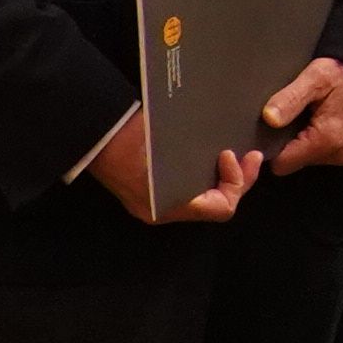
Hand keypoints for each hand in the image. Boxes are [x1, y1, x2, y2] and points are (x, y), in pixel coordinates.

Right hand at [89, 106, 261, 223]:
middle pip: (216, 205)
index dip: (236, 182)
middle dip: (238, 180)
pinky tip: (209, 155)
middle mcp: (164, 211)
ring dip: (222, 178)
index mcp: (168, 206)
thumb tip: (230, 153)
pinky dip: (203, 176)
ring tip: (234, 154)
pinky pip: (189, 189)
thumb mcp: (168, 145)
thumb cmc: (128, 136)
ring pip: (204, 198)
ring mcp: (156, 203)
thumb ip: (197, 157)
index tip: (231, 154)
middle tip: (250, 155)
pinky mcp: (151, 191)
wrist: (91, 131)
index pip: (221, 208)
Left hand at [256, 56, 342, 170]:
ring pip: (314, 160)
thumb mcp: (315, 76)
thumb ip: (289, 99)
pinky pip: (331, 155)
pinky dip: (327, 142)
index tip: (279, 127)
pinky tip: (332, 121)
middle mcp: (342, 153)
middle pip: (298, 162)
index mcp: (327, 139)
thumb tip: (269, 119)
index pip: (283, 164)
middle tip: (304, 115)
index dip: (275, 147)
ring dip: (312, 142)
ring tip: (319, 116)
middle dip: (295, 142)